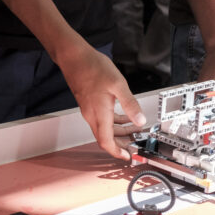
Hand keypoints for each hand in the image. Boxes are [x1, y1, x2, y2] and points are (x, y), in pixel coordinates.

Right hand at [57, 41, 144, 159]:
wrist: (74, 57)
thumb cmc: (93, 67)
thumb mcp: (118, 84)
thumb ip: (130, 104)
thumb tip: (140, 120)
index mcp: (99, 113)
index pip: (106, 141)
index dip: (116, 152)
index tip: (127, 157)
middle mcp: (92, 115)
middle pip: (106, 137)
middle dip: (121, 143)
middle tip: (135, 145)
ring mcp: (89, 110)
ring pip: (104, 128)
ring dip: (119, 132)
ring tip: (134, 131)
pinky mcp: (89, 103)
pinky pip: (102, 119)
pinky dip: (115, 122)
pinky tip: (124, 117)